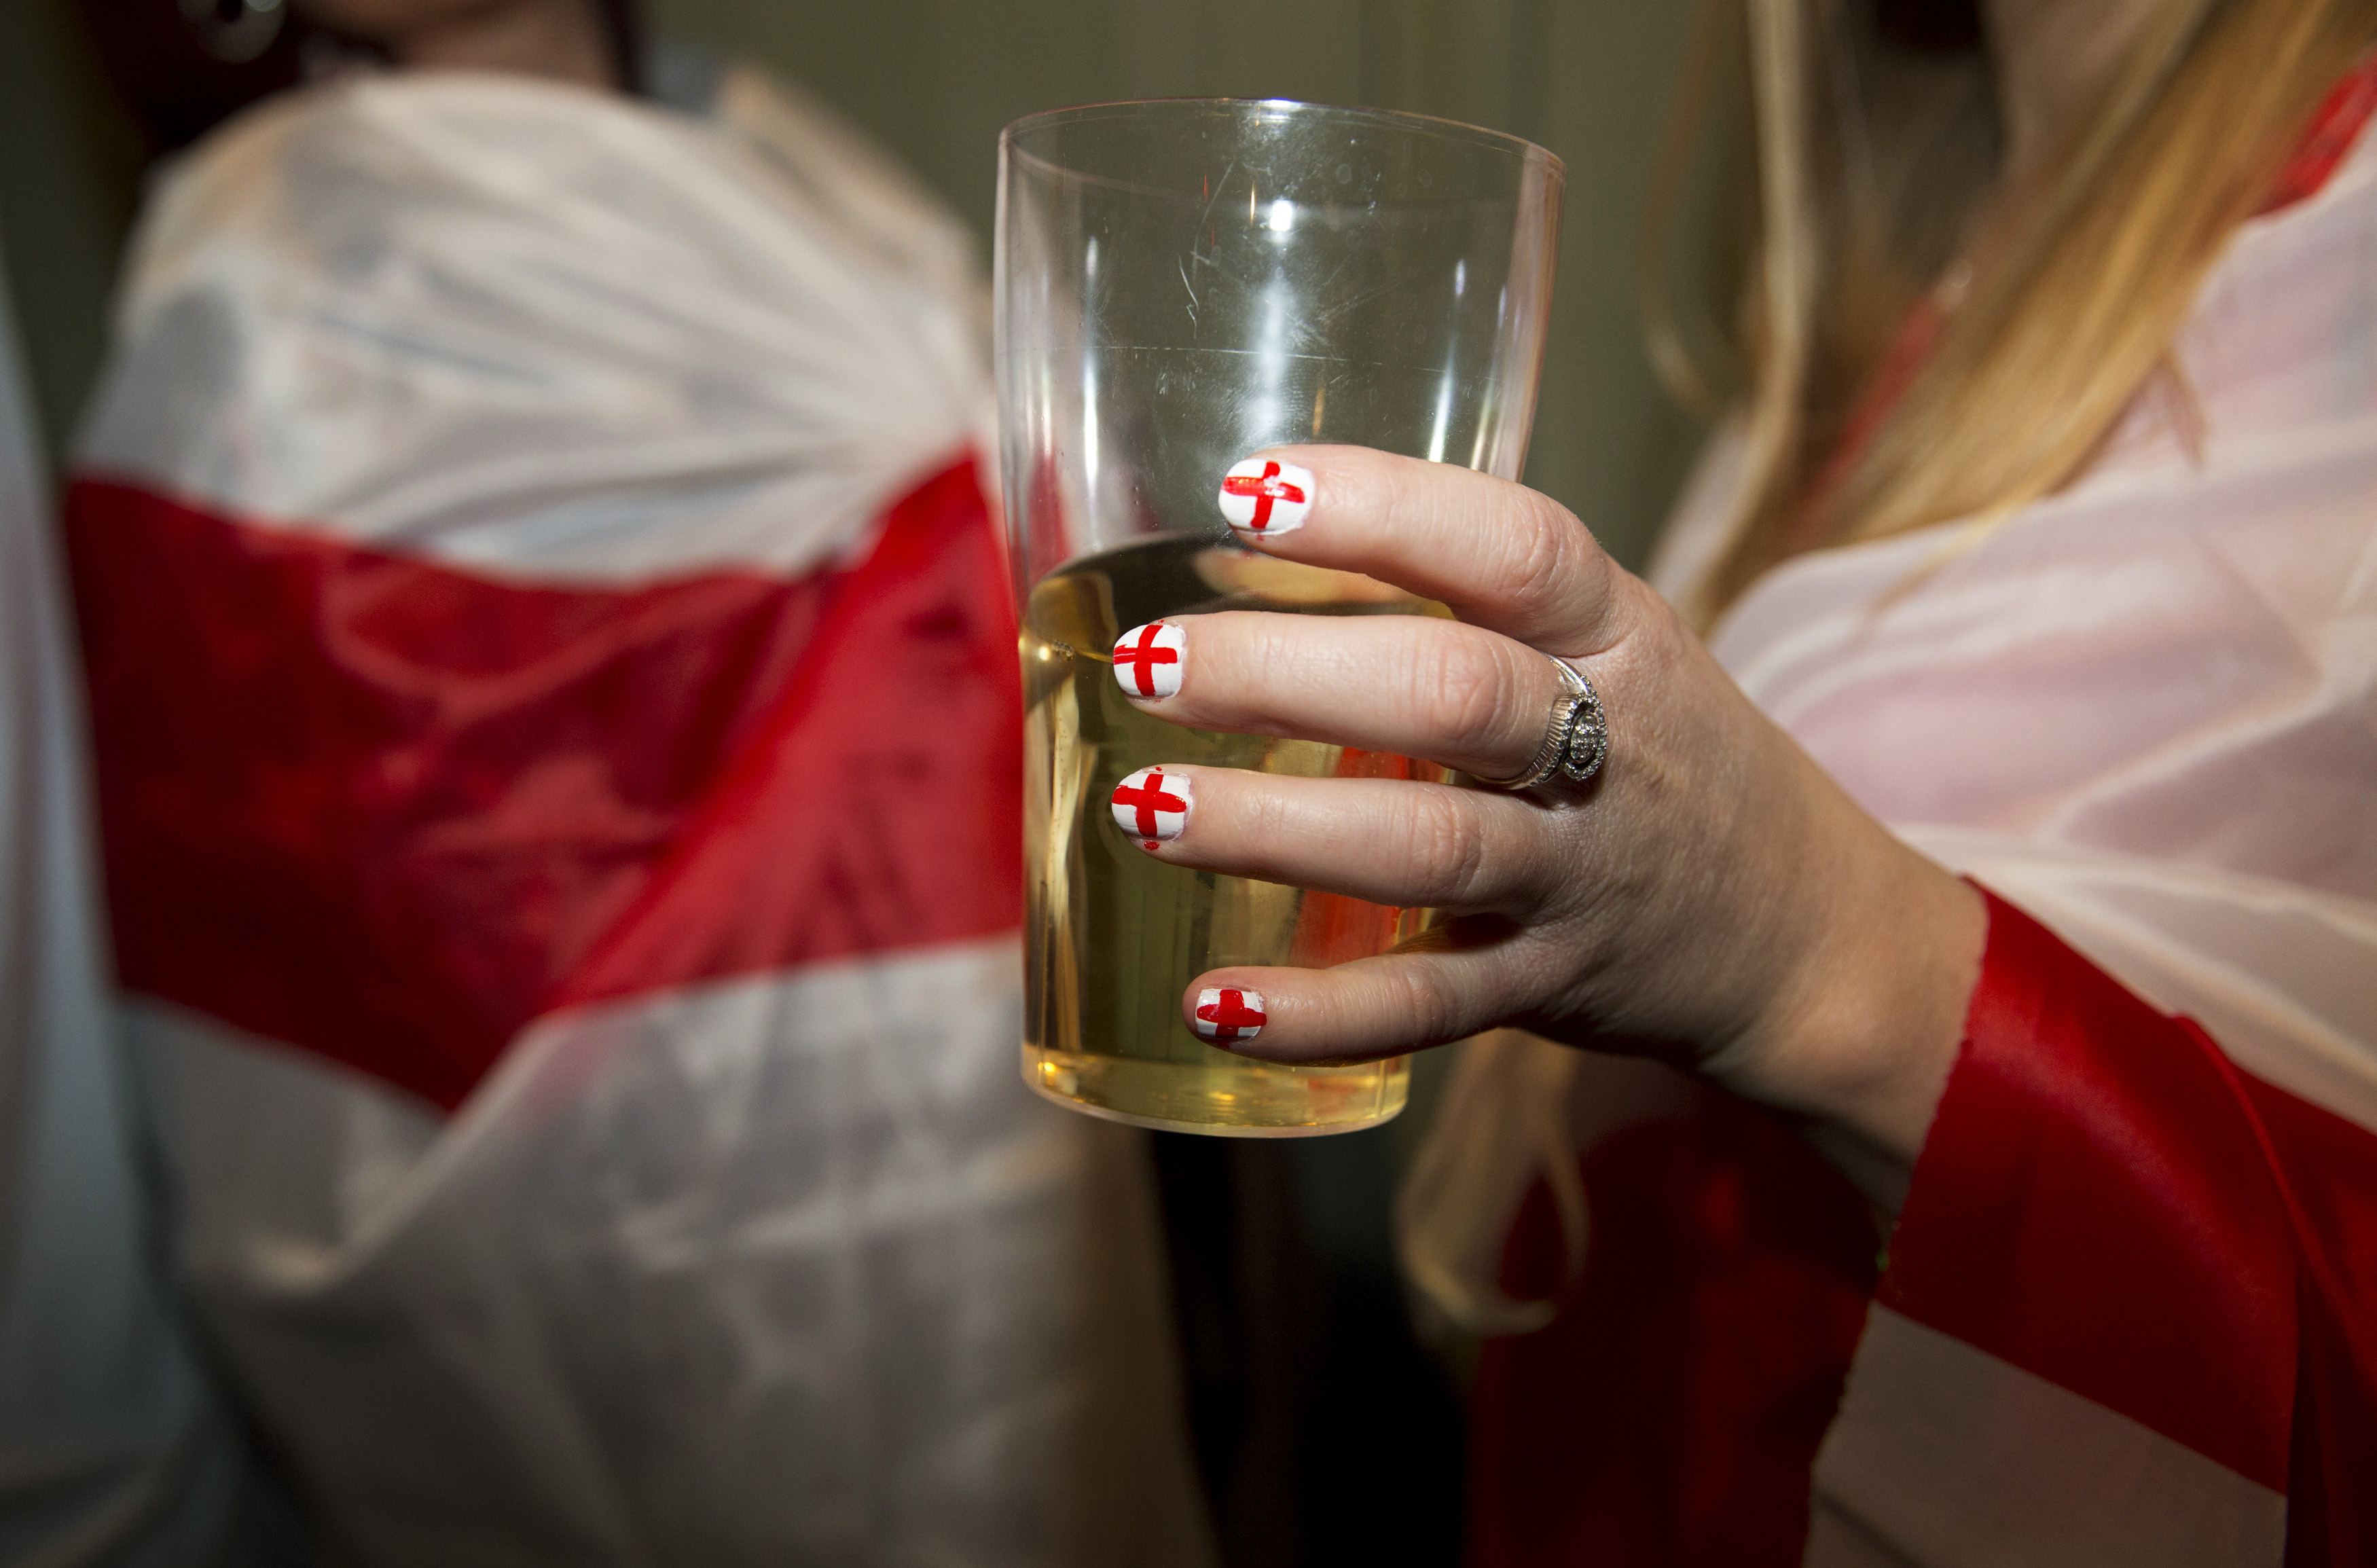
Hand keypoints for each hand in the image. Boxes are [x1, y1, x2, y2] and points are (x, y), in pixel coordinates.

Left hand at [1124, 446, 1986, 1202]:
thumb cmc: (1656, 754)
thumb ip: (1455, 606)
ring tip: (1144, 808)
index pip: (1512, 547)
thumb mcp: (1602, 647)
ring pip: (1428, 849)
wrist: (1801, 930)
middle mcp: (1606, 747)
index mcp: (1614, 633)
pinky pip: (1429, 1008)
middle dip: (1287, 673)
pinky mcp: (1549, 987)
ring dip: (1276, 830)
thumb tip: (1232, 553)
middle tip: (1149, 660)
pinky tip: (1211, 1002)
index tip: (1248, 489)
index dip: (1383, 510)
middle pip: (1452, 695)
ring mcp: (1578, 875)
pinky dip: (1318, 1016)